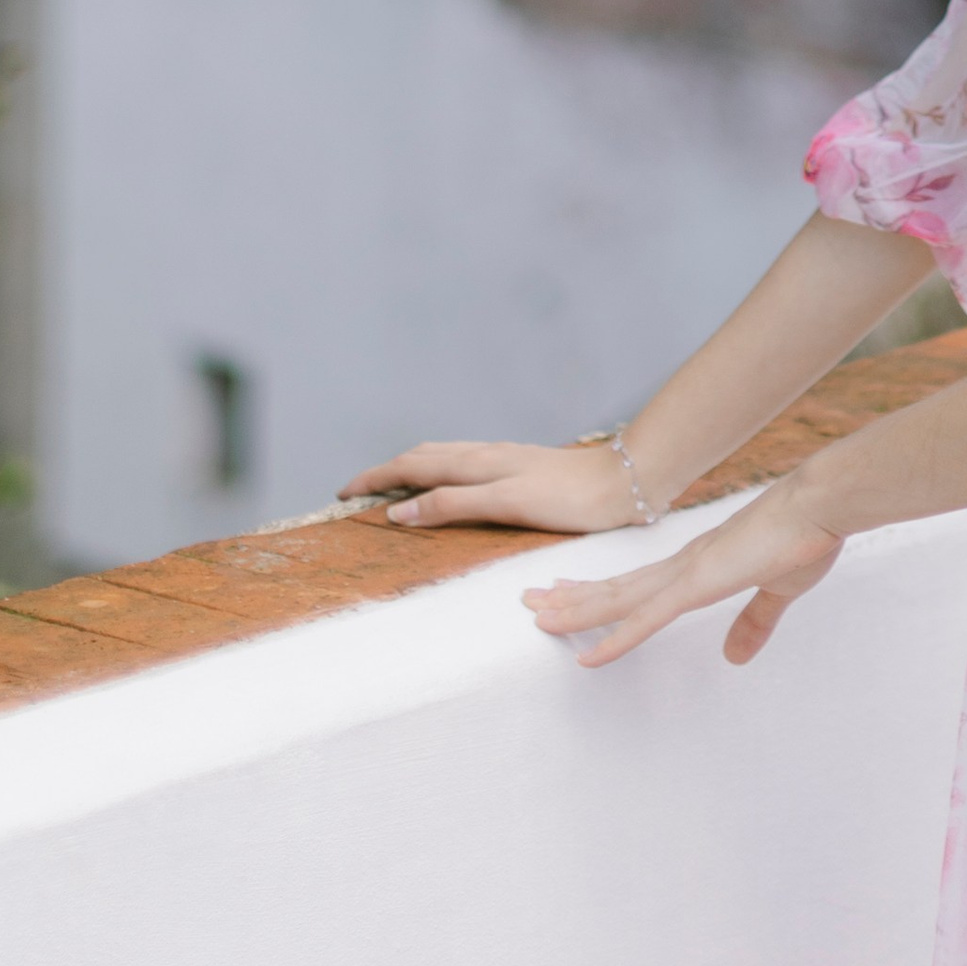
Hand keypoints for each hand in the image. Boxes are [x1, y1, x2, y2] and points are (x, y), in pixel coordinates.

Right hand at [337, 437, 639, 534]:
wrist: (623, 482)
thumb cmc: (569, 498)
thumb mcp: (507, 503)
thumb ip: (455, 504)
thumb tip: (401, 510)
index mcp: (477, 463)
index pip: (412, 467)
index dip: (375, 478)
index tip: (343, 494)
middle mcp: (485, 456)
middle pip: (423, 457)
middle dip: (385, 471)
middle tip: (356, 492)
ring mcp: (502, 460)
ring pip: (443, 458)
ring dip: (410, 470)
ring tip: (390, 488)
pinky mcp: (518, 469)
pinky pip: (462, 467)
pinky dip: (437, 475)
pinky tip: (447, 487)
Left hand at [523, 485, 840, 669]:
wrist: (819, 505)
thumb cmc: (804, 538)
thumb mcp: (776, 591)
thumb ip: (753, 622)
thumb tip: (734, 656)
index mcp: (698, 565)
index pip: (637, 583)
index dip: (600, 591)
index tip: (567, 593)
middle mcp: (682, 566)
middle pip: (616, 588)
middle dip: (572, 597)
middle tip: (531, 602)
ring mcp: (686, 574)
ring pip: (619, 599)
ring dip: (577, 611)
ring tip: (537, 616)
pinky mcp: (697, 584)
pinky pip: (646, 620)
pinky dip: (614, 639)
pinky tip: (587, 657)